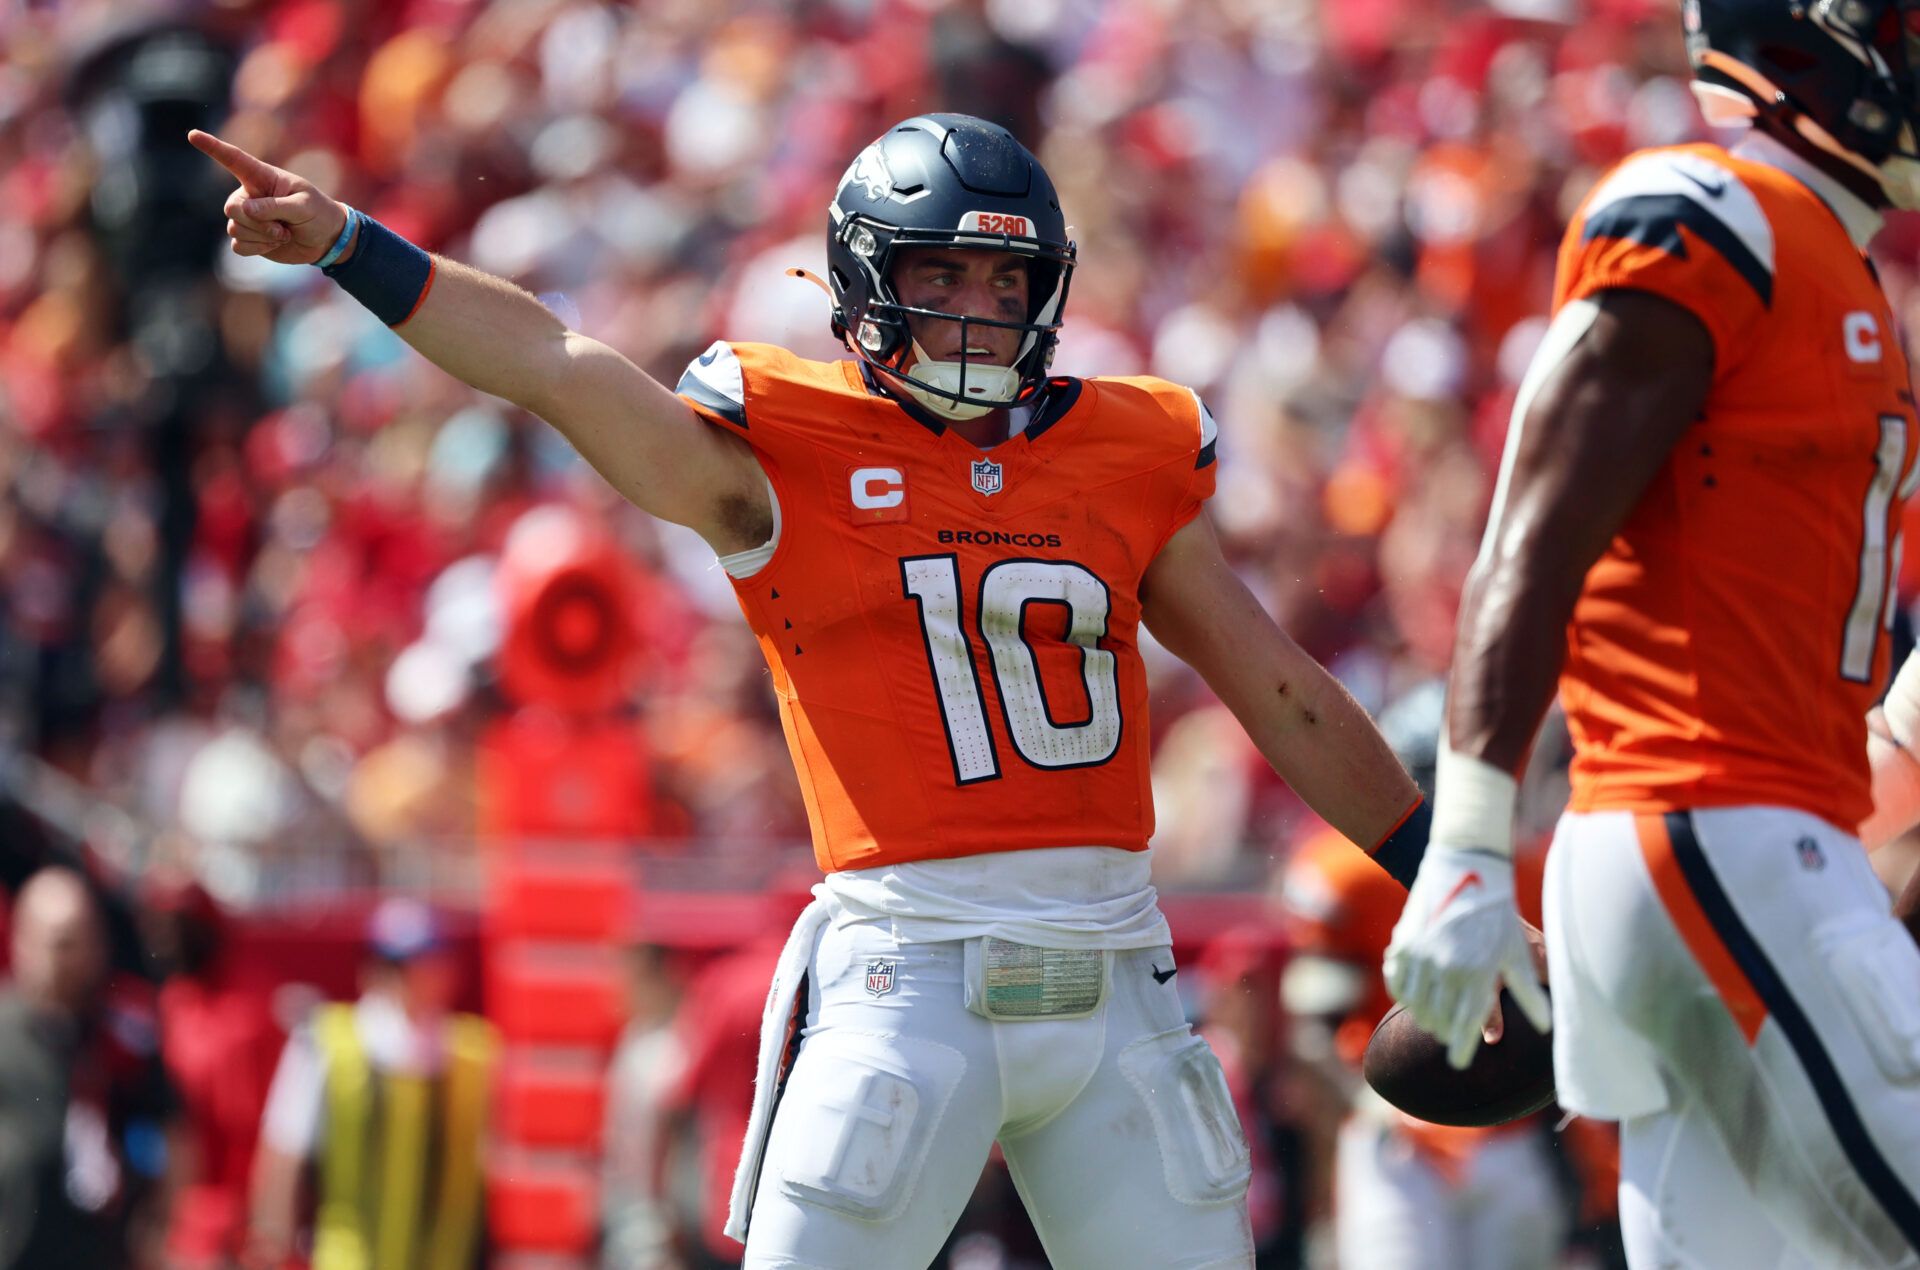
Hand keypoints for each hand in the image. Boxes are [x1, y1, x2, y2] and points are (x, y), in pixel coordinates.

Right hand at [188, 129, 347, 264]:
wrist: (325, 240)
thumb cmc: (318, 214)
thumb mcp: (303, 206)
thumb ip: (275, 206)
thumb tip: (245, 210)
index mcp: (262, 177)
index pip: (233, 159)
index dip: (212, 147)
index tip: (192, 134)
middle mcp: (249, 195)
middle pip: (231, 208)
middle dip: (257, 222)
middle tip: (284, 227)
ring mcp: (246, 217)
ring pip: (235, 229)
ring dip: (263, 237)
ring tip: (284, 233)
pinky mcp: (248, 238)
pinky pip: (238, 246)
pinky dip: (259, 249)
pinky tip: (274, 244)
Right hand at [1382, 844, 1550, 1069]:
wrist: (1465, 870)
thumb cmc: (1497, 914)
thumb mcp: (1517, 953)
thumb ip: (1529, 993)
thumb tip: (1547, 1028)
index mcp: (1479, 975)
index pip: (1466, 1027)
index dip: (1461, 1049)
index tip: (1458, 1062)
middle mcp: (1448, 970)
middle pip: (1440, 1020)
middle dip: (1445, 1032)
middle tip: (1450, 1036)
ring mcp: (1422, 957)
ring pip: (1417, 1006)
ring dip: (1426, 1017)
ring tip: (1434, 1019)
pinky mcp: (1404, 945)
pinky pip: (1398, 985)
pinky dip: (1405, 996)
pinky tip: (1414, 997)